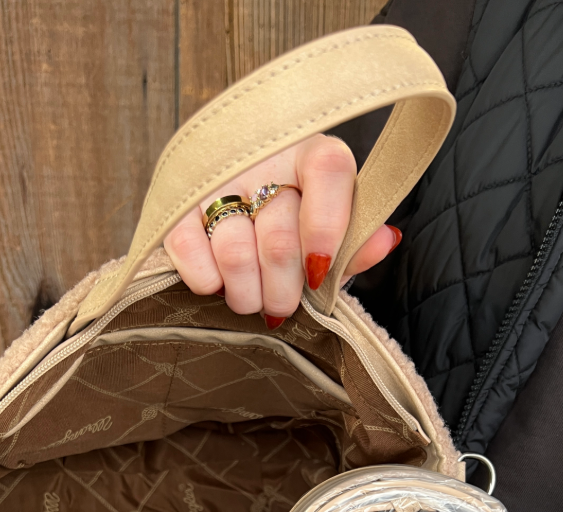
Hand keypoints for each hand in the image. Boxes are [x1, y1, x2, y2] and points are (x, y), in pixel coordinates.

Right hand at [163, 135, 400, 324]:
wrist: (233, 201)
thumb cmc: (295, 225)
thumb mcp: (331, 232)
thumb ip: (356, 243)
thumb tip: (384, 241)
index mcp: (311, 153)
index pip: (328, 173)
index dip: (326, 230)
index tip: (319, 274)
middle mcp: (263, 157)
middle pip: (279, 238)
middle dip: (284, 290)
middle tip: (282, 306)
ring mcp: (215, 178)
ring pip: (235, 253)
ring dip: (247, 294)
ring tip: (251, 300)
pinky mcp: (177, 203)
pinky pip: (188, 250)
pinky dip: (207, 281)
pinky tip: (218, 284)